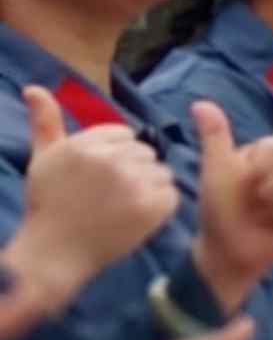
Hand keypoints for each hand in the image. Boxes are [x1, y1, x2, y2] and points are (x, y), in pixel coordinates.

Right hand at [8, 89, 181, 302]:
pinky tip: (134, 218)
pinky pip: (171, 194)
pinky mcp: (152, 207)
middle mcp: (110, 159)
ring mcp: (133, 183)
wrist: (54, 253)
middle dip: (131, 171)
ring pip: (161, 171)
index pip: (125, 135)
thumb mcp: (43, 158)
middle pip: (145, 152)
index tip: (95, 179)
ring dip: (147, 187)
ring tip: (118, 207)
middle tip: (105, 196)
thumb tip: (34, 87)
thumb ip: (45, 121)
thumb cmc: (48, 204)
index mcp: (86, 144)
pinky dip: (159, 207)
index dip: (113, 157)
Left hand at [192, 102, 272, 306]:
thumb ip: (215, 137)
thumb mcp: (216, 171)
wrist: (227, 250)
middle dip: (270, 190)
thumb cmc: (219, 209)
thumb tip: (200, 103)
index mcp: (270, 157)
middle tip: (255, 203)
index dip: (261, 166)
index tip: (246, 181)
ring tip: (266, 218)